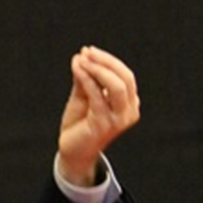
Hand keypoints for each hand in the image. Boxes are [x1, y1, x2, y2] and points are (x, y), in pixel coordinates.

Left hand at [56, 46, 140, 186]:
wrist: (72, 151)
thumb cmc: (80, 124)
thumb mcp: (84, 96)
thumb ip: (86, 78)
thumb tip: (82, 56)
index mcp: (129, 103)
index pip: (125, 76)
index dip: (109, 61)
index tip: (89, 51)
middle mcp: (129, 112)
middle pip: (125, 78)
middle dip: (105, 61)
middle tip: (87, 52)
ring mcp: (118, 120)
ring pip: (116, 86)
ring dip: (97, 68)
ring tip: (81, 59)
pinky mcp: (103, 124)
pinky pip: (97, 95)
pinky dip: (86, 78)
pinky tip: (77, 68)